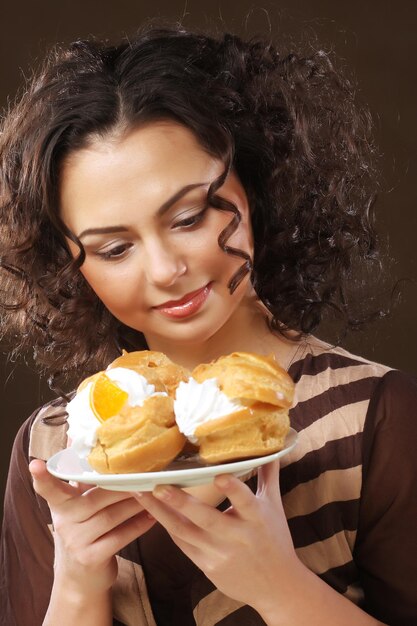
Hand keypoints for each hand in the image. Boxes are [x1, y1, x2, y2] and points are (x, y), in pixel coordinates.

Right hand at [30, 460, 155, 597]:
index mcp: (60, 504)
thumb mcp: (76, 503)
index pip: (49, 488)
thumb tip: (75, 434)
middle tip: (144, 475)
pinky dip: (138, 525)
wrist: (81, 578)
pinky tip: (152, 516)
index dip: (43, 477)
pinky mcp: (91, 559)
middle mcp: (64, 522)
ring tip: (153, 492)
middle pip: (95, 498)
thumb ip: (79, 473)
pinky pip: (120, 537)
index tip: (36, 464)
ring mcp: (76, 542)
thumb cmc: (83, 529)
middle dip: (122, 487)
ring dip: (135, 504)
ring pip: (110, 516)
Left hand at [134, 460, 300, 615]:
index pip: (245, 502)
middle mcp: (237, 537)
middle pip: (206, 519)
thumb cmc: (275, 539)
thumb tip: (271, 447)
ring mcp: (220, 554)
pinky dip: (168, 527)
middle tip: (158, 485)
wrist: (276, 588)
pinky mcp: (207, 566)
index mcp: (257, 519)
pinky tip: (153, 511)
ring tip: (141, 494)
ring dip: (161, 513)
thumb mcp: (274, 506)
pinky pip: (183, 544)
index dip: (232, 490)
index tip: (218, 476)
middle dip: (181, 502)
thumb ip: (268, 475)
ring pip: (185, 532)